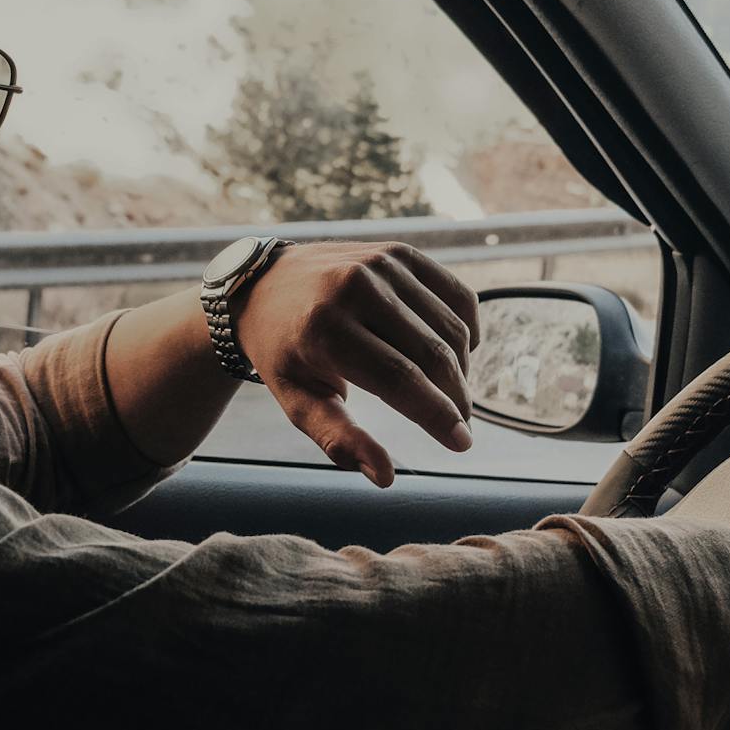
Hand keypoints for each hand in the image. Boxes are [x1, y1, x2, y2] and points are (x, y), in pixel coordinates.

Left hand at [232, 241, 481, 485]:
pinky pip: (456, 294)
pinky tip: (456, 353)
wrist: (263, 287)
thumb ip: (339, 439)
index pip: (400, 380)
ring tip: (451, 394)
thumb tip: (386, 477)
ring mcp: (380, 264)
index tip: (462, 443)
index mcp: (325, 329)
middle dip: (456, 397)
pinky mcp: (398, 252)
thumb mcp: (297, 401)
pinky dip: (466, 328)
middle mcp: (355, 288)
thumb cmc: (284, 353)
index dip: (437, 415)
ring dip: (462, 368)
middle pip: (431, 354)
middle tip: (461, 425)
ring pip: (450, 326)